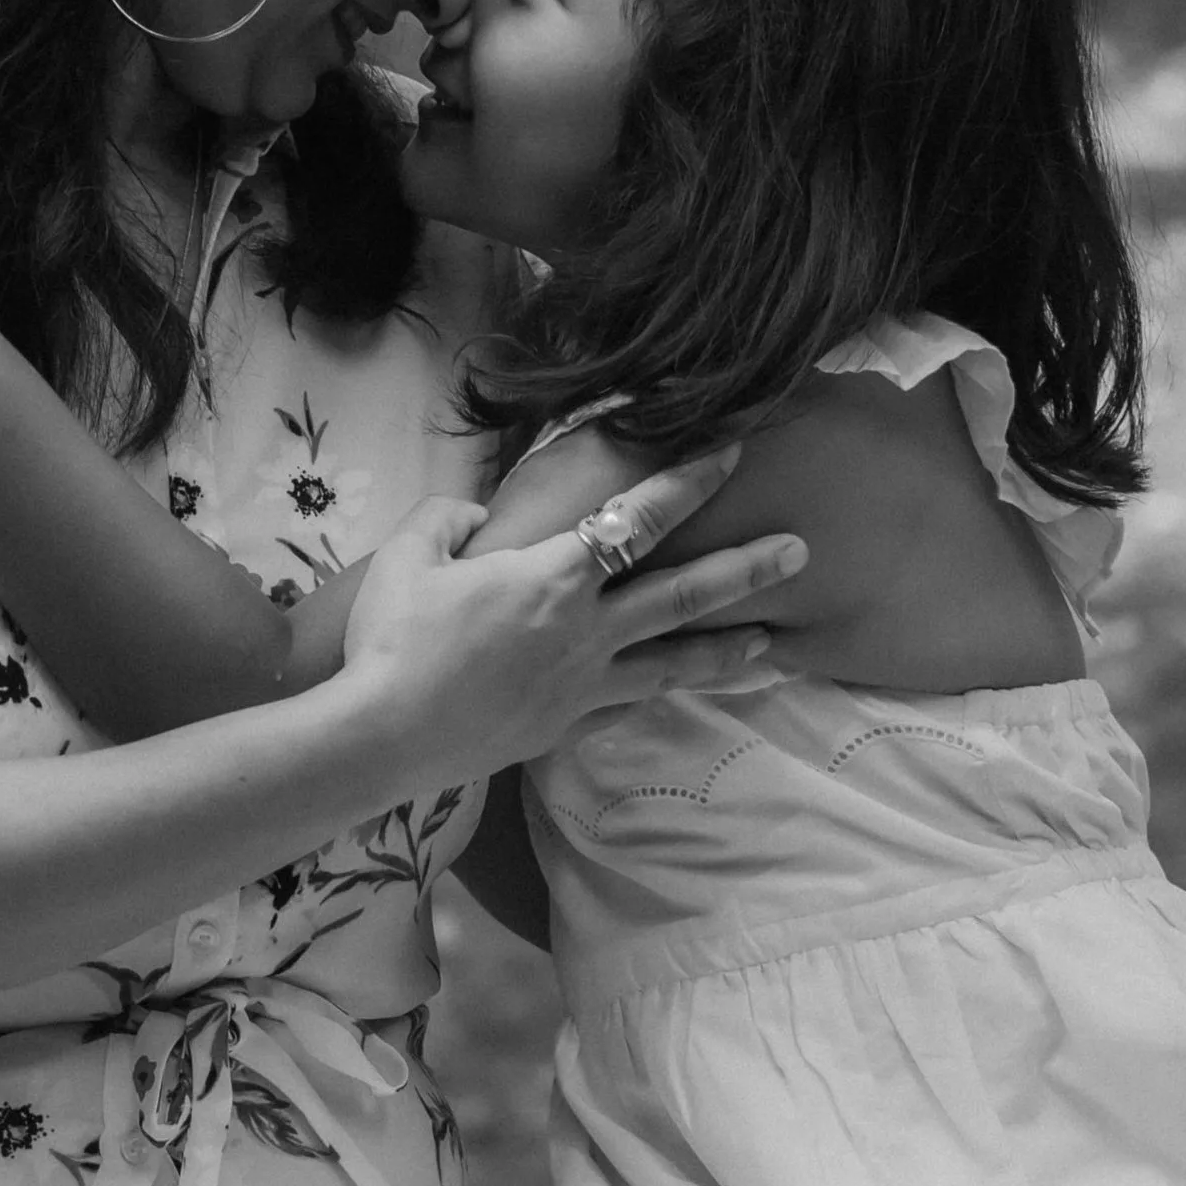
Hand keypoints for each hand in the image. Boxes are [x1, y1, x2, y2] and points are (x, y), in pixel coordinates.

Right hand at [339, 453, 807, 773]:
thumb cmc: (394, 638)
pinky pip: (627, 703)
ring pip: (673, 662)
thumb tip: (476, 520)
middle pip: (684, 594)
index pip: (638, 518)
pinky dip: (660, 693)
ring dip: (729, 649)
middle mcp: (587, 630)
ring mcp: (583, 684)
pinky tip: (684, 693)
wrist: (384, 735)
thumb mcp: (409, 554)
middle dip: (746, 568)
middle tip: (800, 551)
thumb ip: (449, 520)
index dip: (689, 480)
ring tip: (776, 643)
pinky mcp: (566, 725)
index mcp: (554, 576)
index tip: (732, 450)